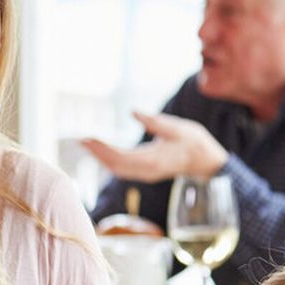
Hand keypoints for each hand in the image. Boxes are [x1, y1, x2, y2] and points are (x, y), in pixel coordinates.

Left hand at [82, 112, 227, 181]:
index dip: (102, 149)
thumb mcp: (176, 127)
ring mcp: (145, 174)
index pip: (121, 157)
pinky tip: (99, 150)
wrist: (205, 161)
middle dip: (96, 153)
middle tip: (79, 138)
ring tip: (85, 142)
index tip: (88, 138)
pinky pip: (122, 169)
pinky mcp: (145, 172)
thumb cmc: (193, 142)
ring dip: (99, 157)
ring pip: (116, 169)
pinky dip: (108, 160)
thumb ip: (154, 121)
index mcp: (154, 160)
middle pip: (114, 165)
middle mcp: (146, 171)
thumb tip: (132, 111)